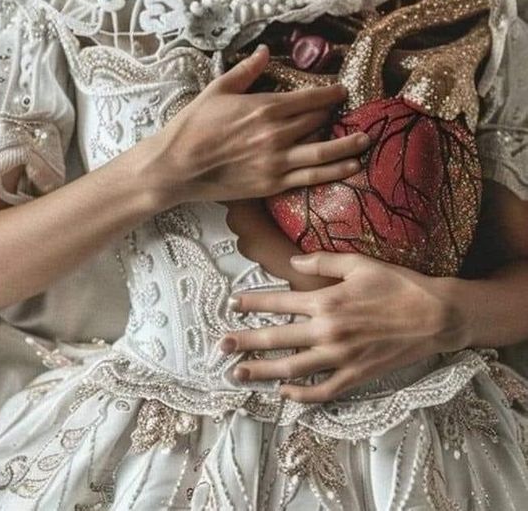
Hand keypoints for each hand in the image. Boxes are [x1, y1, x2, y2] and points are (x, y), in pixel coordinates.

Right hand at [150, 44, 370, 207]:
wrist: (177, 165)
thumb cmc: (193, 125)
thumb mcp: (218, 89)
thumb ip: (246, 71)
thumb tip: (265, 51)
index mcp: (264, 107)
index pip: (308, 98)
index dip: (329, 93)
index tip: (341, 91)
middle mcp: (275, 134)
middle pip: (318, 120)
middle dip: (336, 114)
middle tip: (353, 111)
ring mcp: (276, 161)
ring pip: (323, 151)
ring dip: (348, 144)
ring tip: (366, 139)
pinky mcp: (273, 183)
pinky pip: (312, 177)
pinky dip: (335, 171)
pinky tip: (351, 166)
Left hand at [219, 252, 464, 402]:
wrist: (435, 316)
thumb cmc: (398, 284)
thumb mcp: (359, 263)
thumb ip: (322, 260)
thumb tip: (293, 260)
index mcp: (326, 300)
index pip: (279, 301)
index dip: (252, 303)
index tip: (231, 304)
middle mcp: (328, 330)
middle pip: (277, 339)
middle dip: (246, 342)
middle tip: (221, 347)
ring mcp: (341, 357)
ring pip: (293, 369)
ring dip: (263, 373)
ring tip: (239, 375)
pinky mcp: (357, 375)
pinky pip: (323, 391)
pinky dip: (302, 396)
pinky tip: (284, 396)